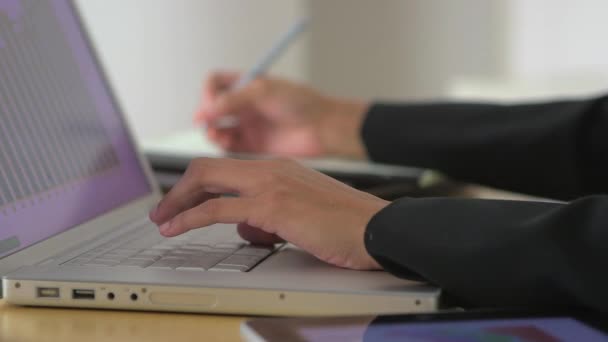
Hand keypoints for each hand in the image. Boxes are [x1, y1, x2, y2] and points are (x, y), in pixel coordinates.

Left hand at [149, 158, 388, 269]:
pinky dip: (189, 218)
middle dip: (179, 189)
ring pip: (206, 181)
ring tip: (162, 220)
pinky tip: (175, 228)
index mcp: (278, 169)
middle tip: (162, 208)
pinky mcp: (272, 206)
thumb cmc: (345, 225)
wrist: (375, 228)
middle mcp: (270, 170)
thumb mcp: (300, 215)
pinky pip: (217, 209)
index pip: (226, 169)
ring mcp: (270, 184)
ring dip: (177, 202)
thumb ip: (268, 216)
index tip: (183, 200)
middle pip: (208, 167)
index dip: (198, 183)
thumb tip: (244, 228)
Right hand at [195, 71, 368, 158]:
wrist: (322, 127)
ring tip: (216, 134)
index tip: (211, 104)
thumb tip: (206, 111)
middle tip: (205, 122)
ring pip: (217, 128)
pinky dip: (222, 144)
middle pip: (212, 107)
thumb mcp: (264, 92)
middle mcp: (244, 105)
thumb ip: (233, 99)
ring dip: (212, 130)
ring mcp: (248, 125)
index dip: (208, 93)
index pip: (215, 84)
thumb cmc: (301, 102)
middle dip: (205, 114)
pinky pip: (229, 146)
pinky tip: (226, 142)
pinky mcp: (253, 145)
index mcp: (247, 85)